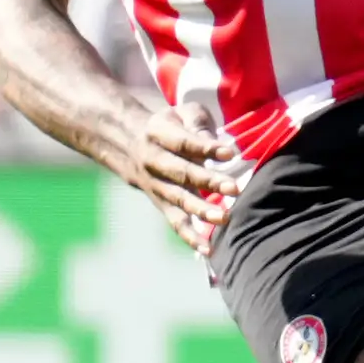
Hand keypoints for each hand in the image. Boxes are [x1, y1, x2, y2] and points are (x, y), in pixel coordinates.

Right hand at [110, 103, 240, 252]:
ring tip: (224, 218)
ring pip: (179, 199)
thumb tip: (216, 144)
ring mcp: (155, 185)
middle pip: (182, 172)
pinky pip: (174, 221)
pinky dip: (190, 236)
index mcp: (158, 132)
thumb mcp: (180, 112)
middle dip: (208, 181)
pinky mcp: (161, 203)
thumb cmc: (168, 124)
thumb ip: (198, 123)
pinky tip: (208, 249)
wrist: (128, 143)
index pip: (183, 141)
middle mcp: (153, 160)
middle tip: (234, 188)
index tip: (230, 152)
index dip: (205, 147)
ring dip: (201, 211)